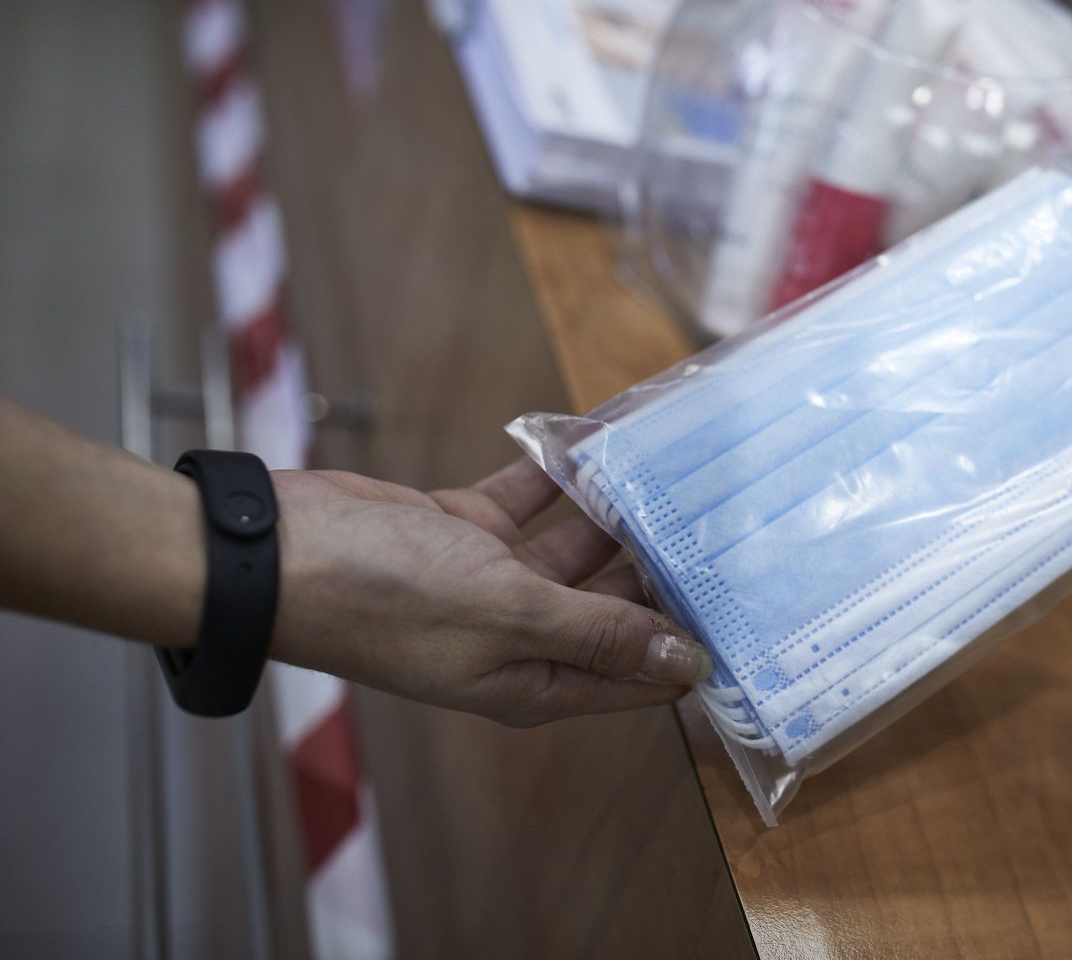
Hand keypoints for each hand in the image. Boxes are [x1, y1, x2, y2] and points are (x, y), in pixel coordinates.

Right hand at [268, 458, 711, 726]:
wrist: (277, 551)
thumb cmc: (385, 597)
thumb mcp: (507, 616)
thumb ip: (598, 633)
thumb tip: (684, 665)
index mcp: (537, 679)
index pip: (638, 674)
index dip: (689, 646)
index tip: (745, 606)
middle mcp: (521, 635)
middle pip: (616, 603)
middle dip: (664, 567)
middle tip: (725, 517)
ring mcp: (491, 581)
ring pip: (579, 545)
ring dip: (620, 511)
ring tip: (679, 470)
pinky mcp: (465, 531)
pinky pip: (532, 500)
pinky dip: (562, 474)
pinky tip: (603, 440)